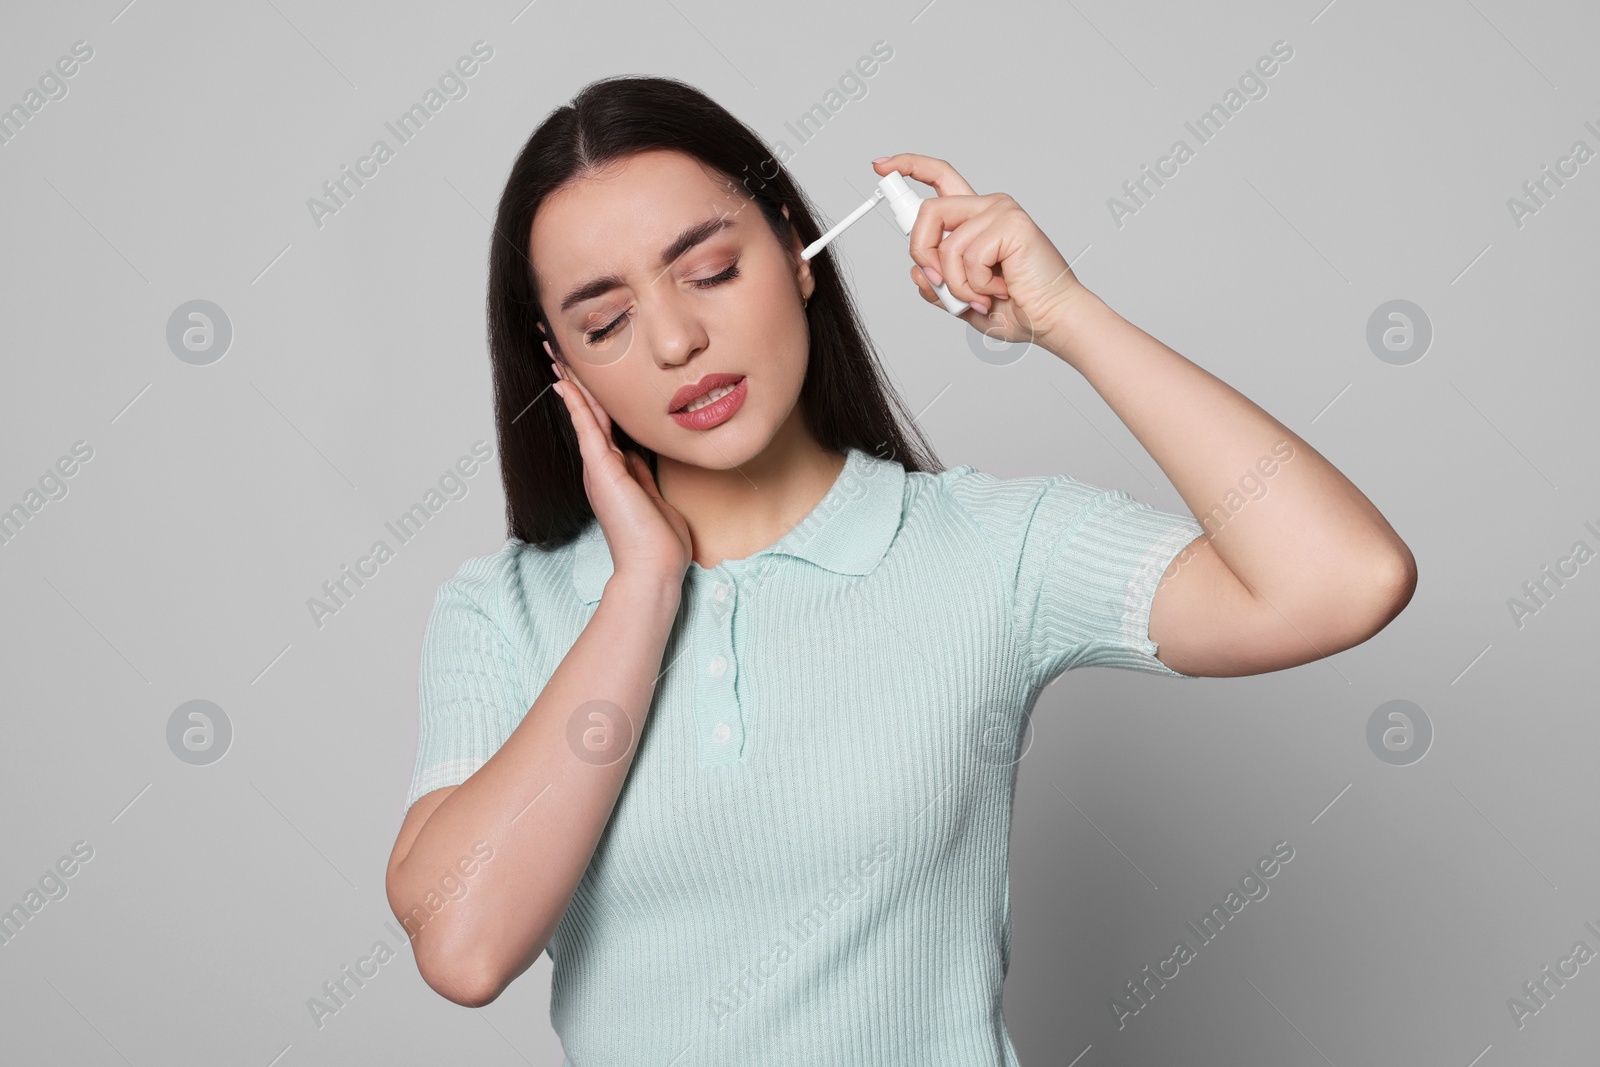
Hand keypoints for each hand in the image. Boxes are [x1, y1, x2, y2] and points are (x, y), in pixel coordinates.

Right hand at [547, 346, 692, 585]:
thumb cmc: (660, 542)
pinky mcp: (602, 469)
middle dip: (576, 380)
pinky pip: (587, 427)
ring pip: (585, 413)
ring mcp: (600, 468)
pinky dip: (577, 402)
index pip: (603, 425)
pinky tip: (565, 380)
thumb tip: (640, 458)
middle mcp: (602, 467)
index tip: (585, 374)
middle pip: (588, 413)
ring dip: (572, 381)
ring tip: (555, 351)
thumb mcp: (654, 499)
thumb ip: (644, 476)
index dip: (595, 398)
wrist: (654, 567)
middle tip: (558, 349)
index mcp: (616, 472)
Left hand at [870, 154, 1094, 350]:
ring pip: (945, 244)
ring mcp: (1001, 212)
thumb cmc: (1019, 309)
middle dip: (922, 253)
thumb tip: (916, 271)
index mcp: (977, 219)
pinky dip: (976, 285)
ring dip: (956, 283)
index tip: (881, 164)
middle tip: (939, 282)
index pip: (939, 179)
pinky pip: (968, 256)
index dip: (909, 166)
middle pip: (928, 211)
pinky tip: (1000, 288)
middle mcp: (988, 207)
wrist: (1052, 321)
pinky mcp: (1011, 224)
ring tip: (982, 295)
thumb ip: (938, 286)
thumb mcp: (963, 301)